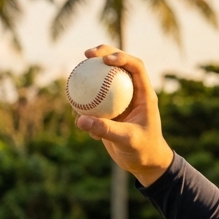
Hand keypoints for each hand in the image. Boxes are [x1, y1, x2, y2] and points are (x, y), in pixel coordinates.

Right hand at [73, 45, 174, 185]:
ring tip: (74, 80)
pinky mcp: (108, 111)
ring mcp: (120, 100)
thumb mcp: (127, 140)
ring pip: (103, 80)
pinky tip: (77, 114)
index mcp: (144, 94)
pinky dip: (84, 103)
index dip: (121, 57)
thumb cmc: (143, 151)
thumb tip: (80, 119)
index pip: (136, 67)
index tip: (104, 59)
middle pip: (118, 65)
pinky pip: (93, 100)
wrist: (144, 164)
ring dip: (89, 77)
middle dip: (103, 54)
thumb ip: (105, 129)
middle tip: (86, 54)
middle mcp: (133, 93)